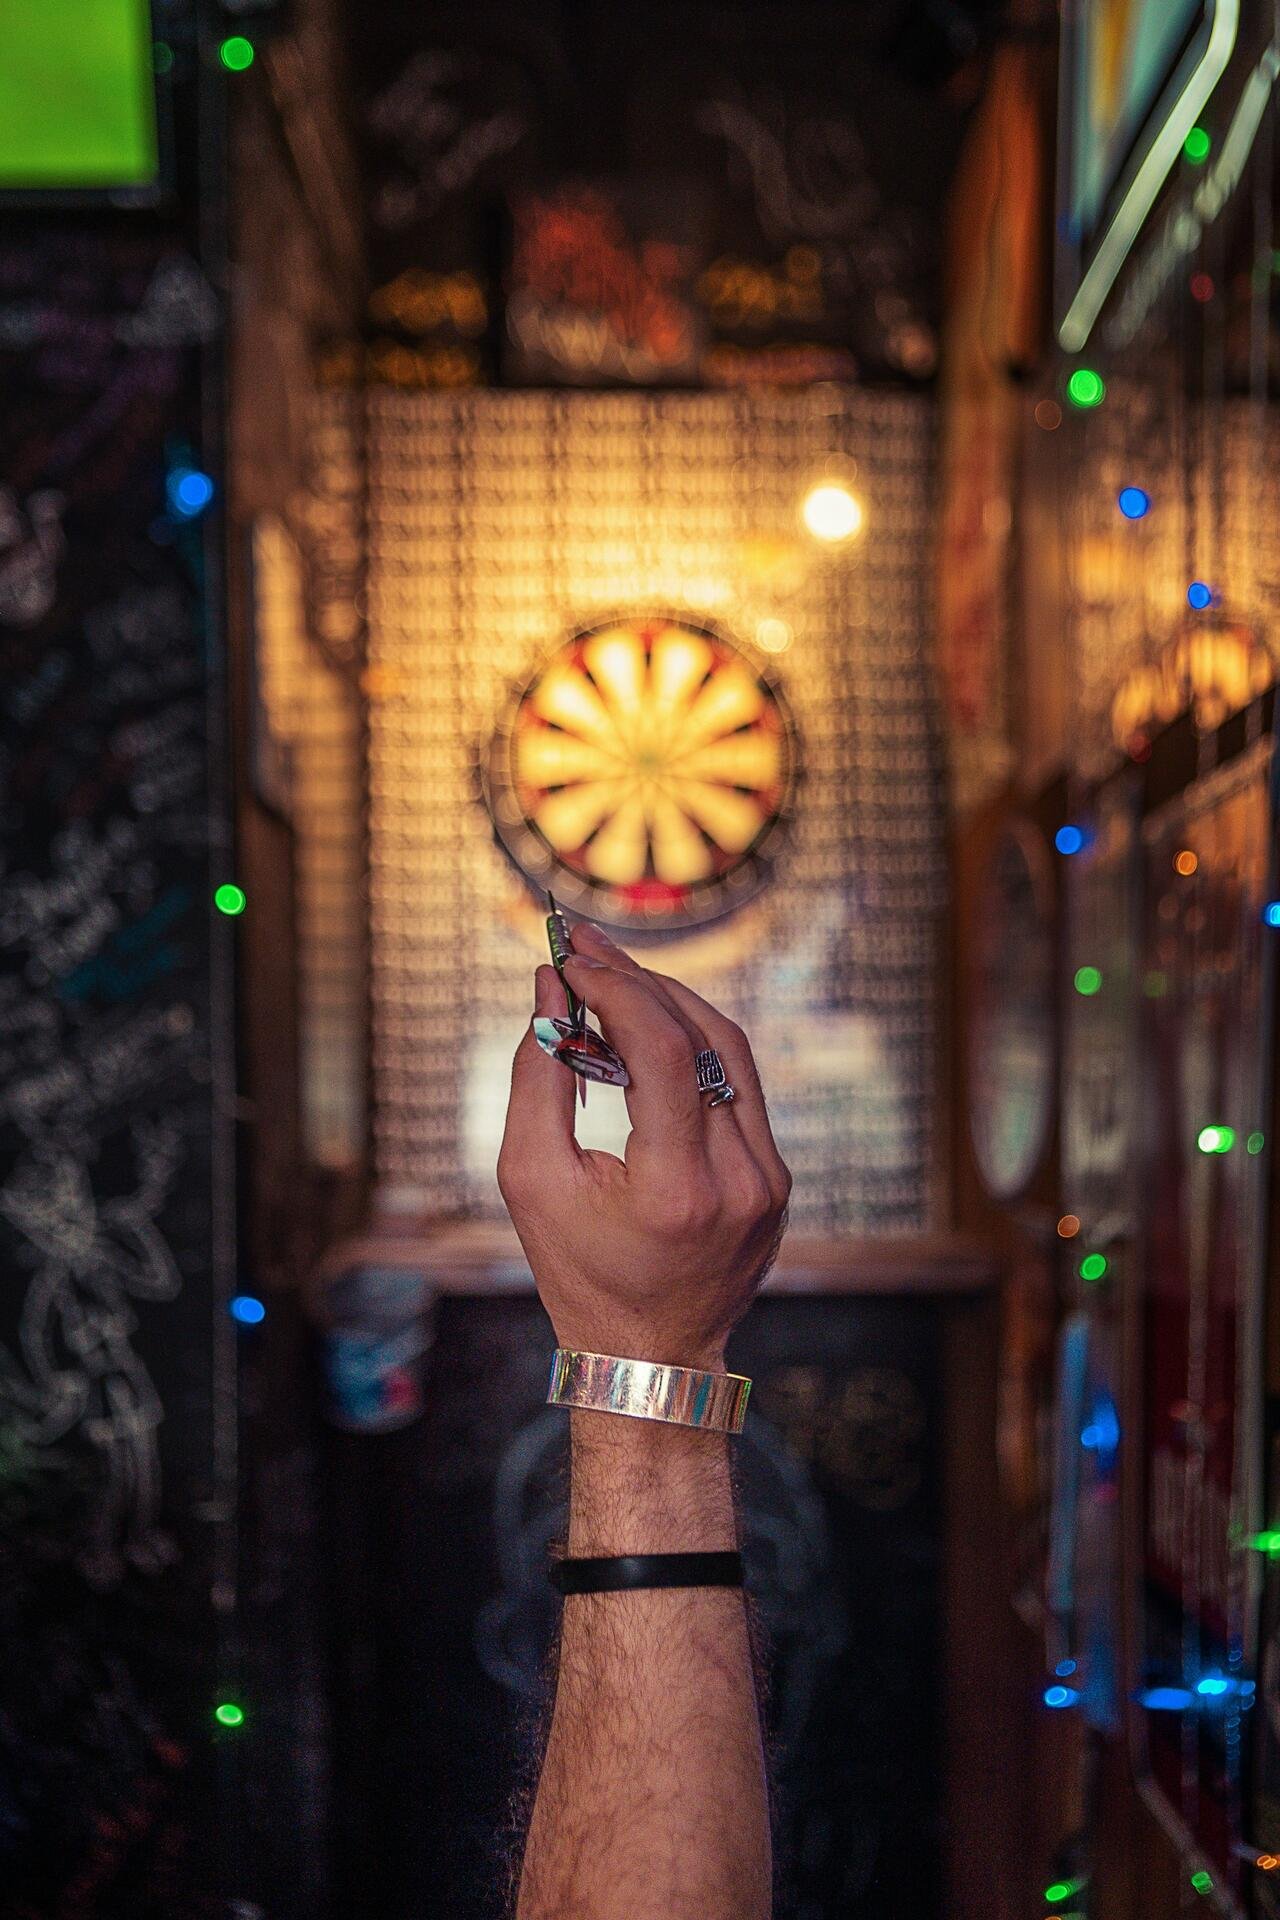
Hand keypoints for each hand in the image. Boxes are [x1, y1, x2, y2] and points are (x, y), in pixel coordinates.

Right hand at [498, 920, 790, 1370]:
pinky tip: (644, 1027)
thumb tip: (551, 989)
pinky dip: (691, 1045)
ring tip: (611, 975)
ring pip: (729, 1050)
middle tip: (584, 946)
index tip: (572, 959)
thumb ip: (538, 1077)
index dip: (619, 991)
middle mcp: (740, 1180)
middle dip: (638, 981)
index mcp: (680, 1191)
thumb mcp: (531, 1181)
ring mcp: (769, 1179)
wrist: (653, 1355)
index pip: (667, 1053)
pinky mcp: (776, 1177)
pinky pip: (738, 1085)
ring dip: (669, 1002)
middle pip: (703, 1037)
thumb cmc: (579, 1272)